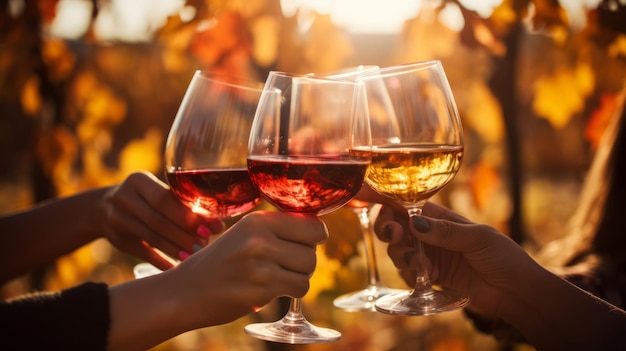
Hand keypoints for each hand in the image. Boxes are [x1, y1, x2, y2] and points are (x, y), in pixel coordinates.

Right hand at [98, 171, 222, 269]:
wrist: (104, 207)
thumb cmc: (145, 199)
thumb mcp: (156, 191)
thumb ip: (182, 203)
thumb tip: (217, 225)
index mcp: (138, 181)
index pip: (164, 199)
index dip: (187, 215)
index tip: (210, 227)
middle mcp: (124, 198)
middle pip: (157, 220)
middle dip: (184, 234)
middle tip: (204, 243)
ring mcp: (116, 219)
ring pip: (150, 237)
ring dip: (175, 249)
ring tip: (194, 256)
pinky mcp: (116, 239)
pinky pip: (142, 253)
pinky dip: (161, 262)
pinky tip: (177, 268)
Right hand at [164, 210, 327, 326]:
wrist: (186, 291)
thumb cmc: (220, 263)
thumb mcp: (244, 234)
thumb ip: (278, 229)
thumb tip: (319, 230)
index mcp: (258, 220)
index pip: (313, 223)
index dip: (314, 236)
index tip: (302, 244)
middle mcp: (260, 238)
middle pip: (313, 248)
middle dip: (303, 259)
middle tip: (282, 265)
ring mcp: (261, 264)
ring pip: (309, 269)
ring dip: (298, 277)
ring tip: (275, 277)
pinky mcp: (262, 288)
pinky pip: (300, 288)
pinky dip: (291, 292)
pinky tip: (271, 290)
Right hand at [373, 201, 536, 317]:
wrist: (516, 293)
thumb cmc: (505, 258)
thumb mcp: (478, 238)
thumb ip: (446, 231)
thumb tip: (414, 223)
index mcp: (443, 217)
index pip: (408, 204)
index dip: (389, 203)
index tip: (379, 208)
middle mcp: (432, 234)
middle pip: (395, 226)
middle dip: (389, 230)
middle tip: (396, 237)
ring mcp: (430, 256)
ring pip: (398, 250)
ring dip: (403, 256)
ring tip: (424, 267)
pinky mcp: (431, 277)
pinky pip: (408, 273)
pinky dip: (413, 275)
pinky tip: (431, 277)